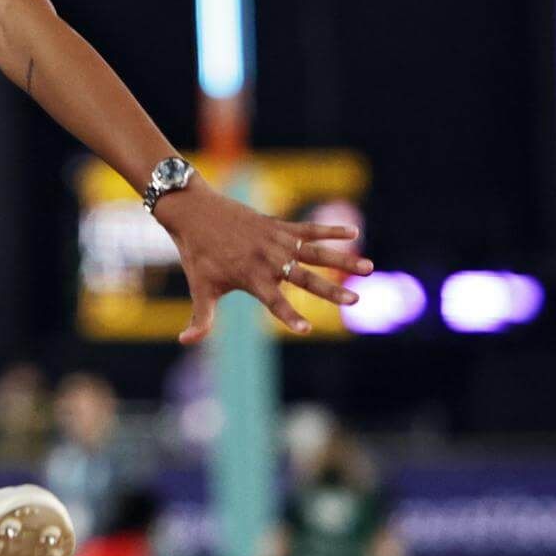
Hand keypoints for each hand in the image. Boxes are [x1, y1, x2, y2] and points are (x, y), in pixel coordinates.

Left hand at [156, 180, 371, 343]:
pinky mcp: (278, 226)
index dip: (290, 316)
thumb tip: (185, 342)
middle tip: (354, 299)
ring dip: (343, 260)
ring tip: (369, 268)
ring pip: (316, 252)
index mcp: (251, 277)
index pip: (275, 302)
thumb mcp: (200, 288)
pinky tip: (353, 233)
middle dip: (330, 290)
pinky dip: (330, 230)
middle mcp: (268, 260)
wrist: (194, 213)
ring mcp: (276, 241)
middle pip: (305, 278)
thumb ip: (201, 319)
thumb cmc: (197, 255)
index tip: (307, 329)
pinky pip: (309, 229)